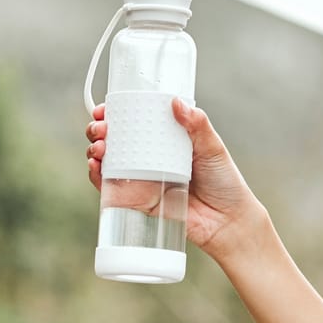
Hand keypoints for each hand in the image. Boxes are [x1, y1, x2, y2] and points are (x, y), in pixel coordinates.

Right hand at [84, 99, 265, 259]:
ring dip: (95, 150)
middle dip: (99, 130)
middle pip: (116, 139)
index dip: (116, 113)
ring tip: (99, 147)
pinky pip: (111, 188)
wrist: (227, 221)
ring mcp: (142, 178)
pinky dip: (98, 177)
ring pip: (108, 161)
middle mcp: (150, 157)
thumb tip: (176, 102)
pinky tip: (96, 168)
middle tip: (101, 128)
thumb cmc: (224, 181)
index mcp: (166, 139)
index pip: (135, 120)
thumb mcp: (212, 147)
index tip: (106, 108)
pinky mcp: (138, 201)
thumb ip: (197, 125)